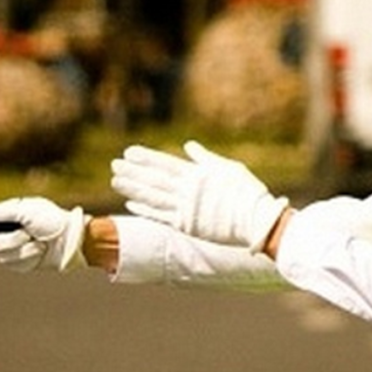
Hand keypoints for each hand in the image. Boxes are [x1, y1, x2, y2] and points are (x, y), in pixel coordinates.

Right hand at [0, 197, 86, 272]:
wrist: (71, 240)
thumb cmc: (51, 220)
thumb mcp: (27, 211)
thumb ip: (1, 212)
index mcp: (3, 218)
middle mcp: (5, 233)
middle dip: (9, 240)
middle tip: (25, 234)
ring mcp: (13, 250)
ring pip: (3, 256)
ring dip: (22, 249)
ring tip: (38, 242)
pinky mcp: (22, 263)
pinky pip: (15, 265)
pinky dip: (29, 258)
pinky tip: (40, 252)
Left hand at [111, 141, 288, 252]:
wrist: (257, 221)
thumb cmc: (247, 192)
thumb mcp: (229, 167)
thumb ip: (205, 158)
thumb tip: (188, 145)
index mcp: (197, 174)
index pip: (165, 163)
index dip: (145, 158)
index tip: (128, 152)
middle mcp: (187, 190)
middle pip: (154, 179)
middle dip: (133, 172)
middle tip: (114, 165)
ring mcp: (185, 208)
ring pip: (153, 197)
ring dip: (133, 189)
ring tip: (116, 182)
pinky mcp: (186, 226)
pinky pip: (160, 217)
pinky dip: (144, 211)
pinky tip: (130, 205)